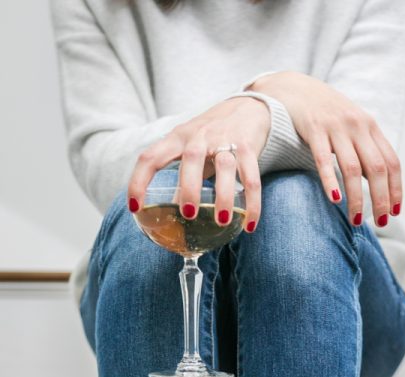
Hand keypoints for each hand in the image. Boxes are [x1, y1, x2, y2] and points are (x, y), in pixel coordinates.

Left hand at [127, 96, 270, 231]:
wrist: (248, 107)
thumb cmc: (212, 135)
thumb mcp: (191, 150)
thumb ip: (182, 177)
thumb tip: (173, 210)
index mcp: (178, 138)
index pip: (151, 157)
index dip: (139, 181)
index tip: (134, 208)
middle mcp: (200, 136)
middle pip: (191, 159)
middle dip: (189, 188)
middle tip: (189, 214)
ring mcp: (225, 140)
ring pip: (224, 166)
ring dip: (223, 196)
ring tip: (222, 221)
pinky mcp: (248, 147)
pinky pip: (251, 178)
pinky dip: (252, 203)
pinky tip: (249, 224)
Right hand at [250, 71, 401, 226]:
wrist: (295, 87)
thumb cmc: (326, 114)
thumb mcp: (352, 126)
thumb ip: (366, 149)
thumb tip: (379, 185)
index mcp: (370, 127)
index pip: (391, 162)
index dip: (396, 189)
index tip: (394, 212)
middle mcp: (357, 125)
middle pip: (376, 168)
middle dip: (380, 199)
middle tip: (380, 223)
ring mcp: (336, 126)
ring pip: (352, 168)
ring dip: (357, 198)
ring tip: (356, 220)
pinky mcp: (314, 129)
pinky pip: (324, 160)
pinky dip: (331, 181)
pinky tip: (335, 200)